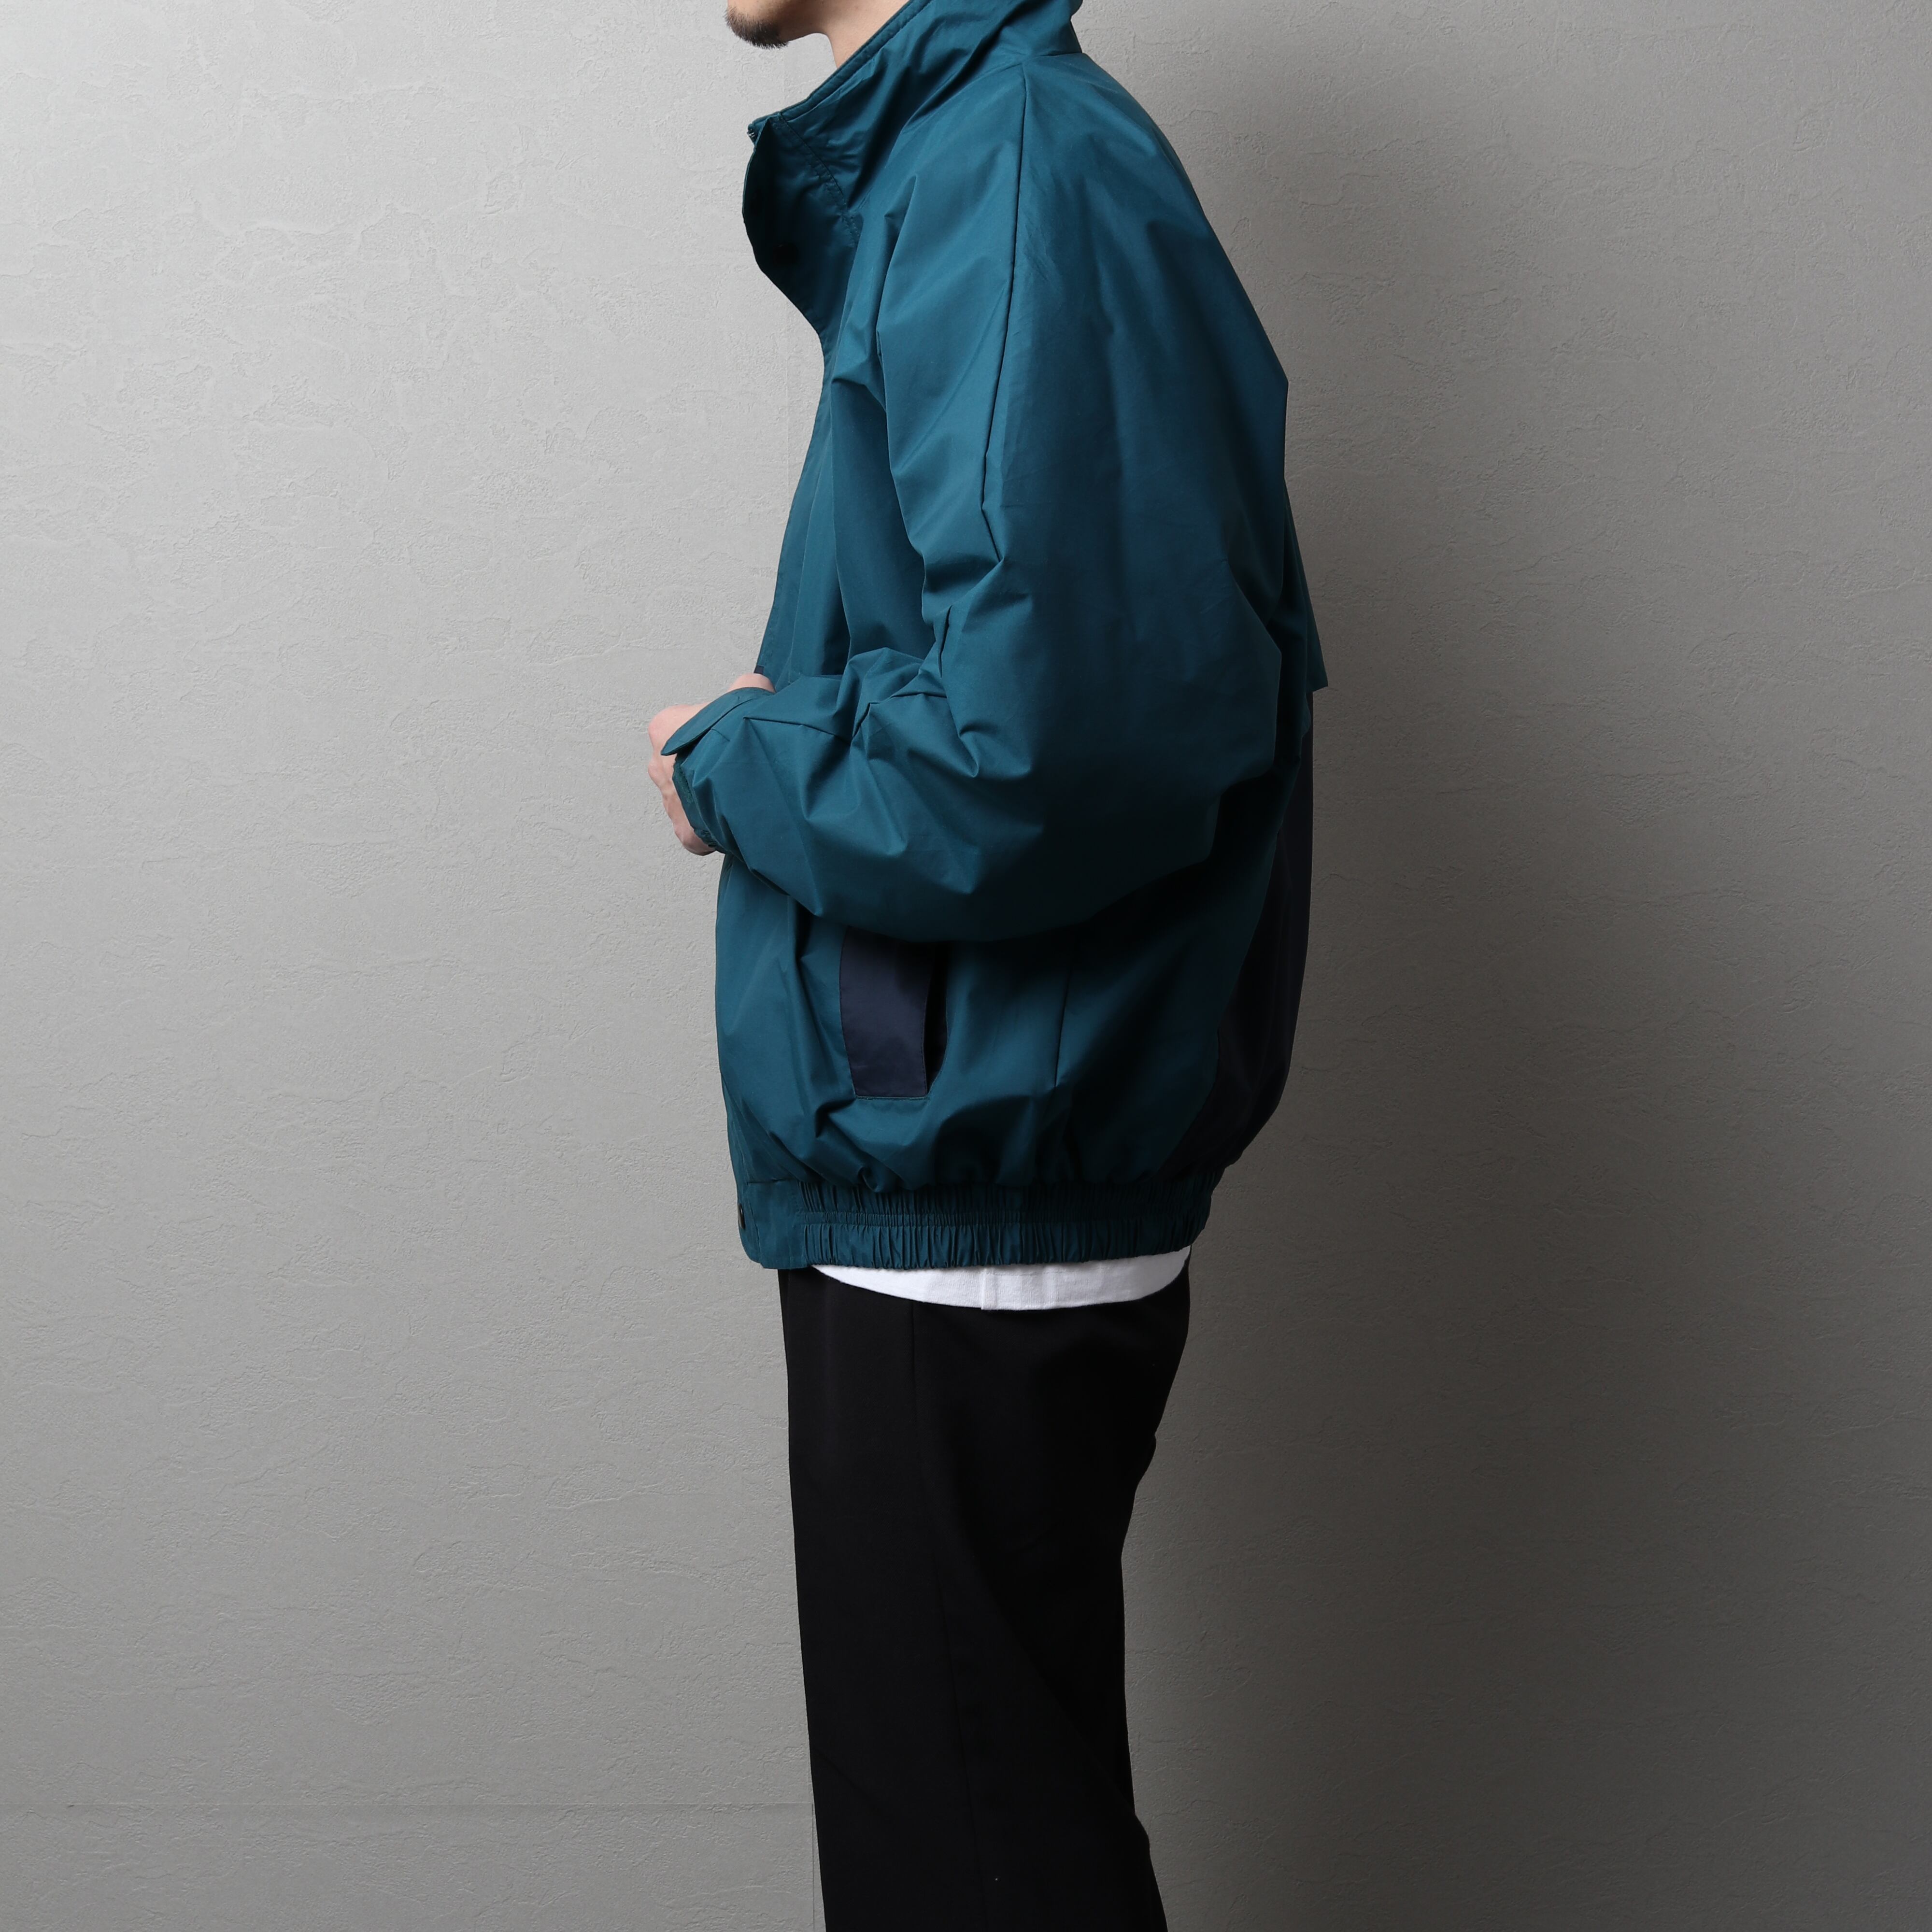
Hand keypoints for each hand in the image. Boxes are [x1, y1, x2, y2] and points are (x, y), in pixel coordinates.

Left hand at [648, 673, 772, 855]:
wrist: (740, 779)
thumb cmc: (735, 736)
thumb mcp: (747, 694)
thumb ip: (747, 687)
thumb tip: (756, 684)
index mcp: (664, 729)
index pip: (682, 726)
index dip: (710, 731)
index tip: (730, 736)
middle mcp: (658, 766)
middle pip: (681, 765)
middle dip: (703, 766)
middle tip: (733, 766)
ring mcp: (670, 802)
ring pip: (690, 798)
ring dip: (709, 797)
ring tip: (738, 793)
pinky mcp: (685, 831)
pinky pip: (700, 829)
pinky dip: (717, 827)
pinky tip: (736, 818)